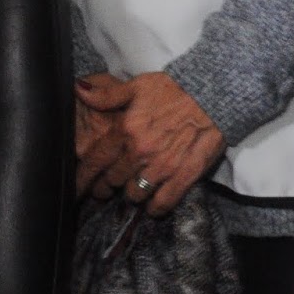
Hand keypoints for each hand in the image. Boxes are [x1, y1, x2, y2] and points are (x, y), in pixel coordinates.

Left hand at [75, 71, 225, 215]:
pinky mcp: (184, 176)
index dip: (83, 179)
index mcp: (125, 130)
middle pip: (112, 181)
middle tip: (106, 189)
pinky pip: (162, 203)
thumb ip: (107, 94)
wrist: (214, 94)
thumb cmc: (175, 88)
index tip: (78, 187)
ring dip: (131, 195)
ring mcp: (162, 166)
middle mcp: (140, 152)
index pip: (94, 162)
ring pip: (134, 194)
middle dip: (106, 187)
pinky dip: (155, 208)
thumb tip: (78, 90)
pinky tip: (153, 205)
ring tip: (133, 190)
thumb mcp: (138, 85)